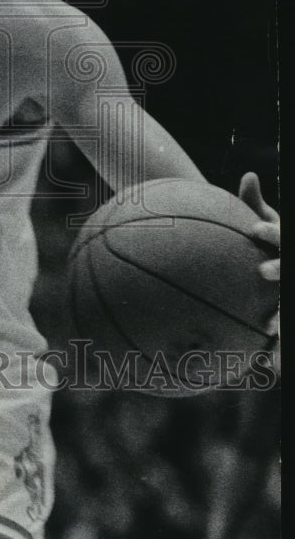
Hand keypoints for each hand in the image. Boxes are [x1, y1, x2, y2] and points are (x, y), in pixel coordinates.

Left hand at [238, 172, 279, 361]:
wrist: (284, 262)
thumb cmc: (276, 239)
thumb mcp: (273, 221)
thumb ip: (256, 203)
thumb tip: (249, 175)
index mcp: (289, 244)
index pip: (284, 237)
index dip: (271, 231)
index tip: (255, 229)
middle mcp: (293, 266)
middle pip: (290, 271)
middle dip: (280, 269)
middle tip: (261, 273)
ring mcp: (291, 291)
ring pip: (290, 307)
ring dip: (284, 319)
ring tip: (270, 328)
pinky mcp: (288, 310)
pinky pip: (287, 330)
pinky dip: (281, 345)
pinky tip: (268, 364)